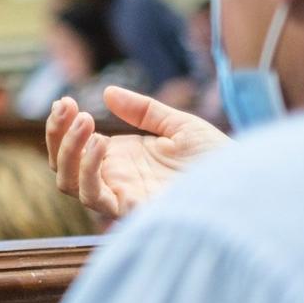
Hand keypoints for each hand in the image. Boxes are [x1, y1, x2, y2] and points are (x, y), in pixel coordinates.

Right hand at [45, 86, 228, 219]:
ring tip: (85, 120)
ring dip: (69, 150)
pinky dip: (88, 169)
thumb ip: (143, 110)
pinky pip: (94, 197)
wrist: (246, 183)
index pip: (73, 149)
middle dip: (57, 135)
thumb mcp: (178, 125)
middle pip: (63, 166)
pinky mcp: (132, 210)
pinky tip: (101, 142)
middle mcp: (115, 180)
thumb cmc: (218, 160)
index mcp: (121, 161)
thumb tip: (107, 92)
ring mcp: (121, 196)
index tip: (65, 100)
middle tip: (67, 105)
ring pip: (69, 183)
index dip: (61, 126)